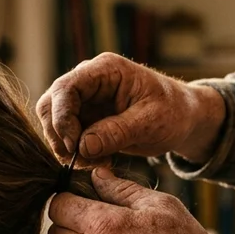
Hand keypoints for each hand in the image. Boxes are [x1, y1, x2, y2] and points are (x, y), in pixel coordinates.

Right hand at [36, 53, 226, 162]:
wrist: (183, 119)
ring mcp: (85, 101)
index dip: (62, 117)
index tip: (74, 145)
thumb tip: (83, 146)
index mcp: (104, 70)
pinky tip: (100, 161)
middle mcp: (88, 82)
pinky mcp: (86, 120)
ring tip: (95, 162)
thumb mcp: (151, 122)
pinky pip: (68, 137)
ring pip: (54, 123)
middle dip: (59, 135)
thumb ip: (117, 132)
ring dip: (67, 148)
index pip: (66, 88)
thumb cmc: (173, 112)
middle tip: (78, 159)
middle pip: (50, 104)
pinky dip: (77, 154)